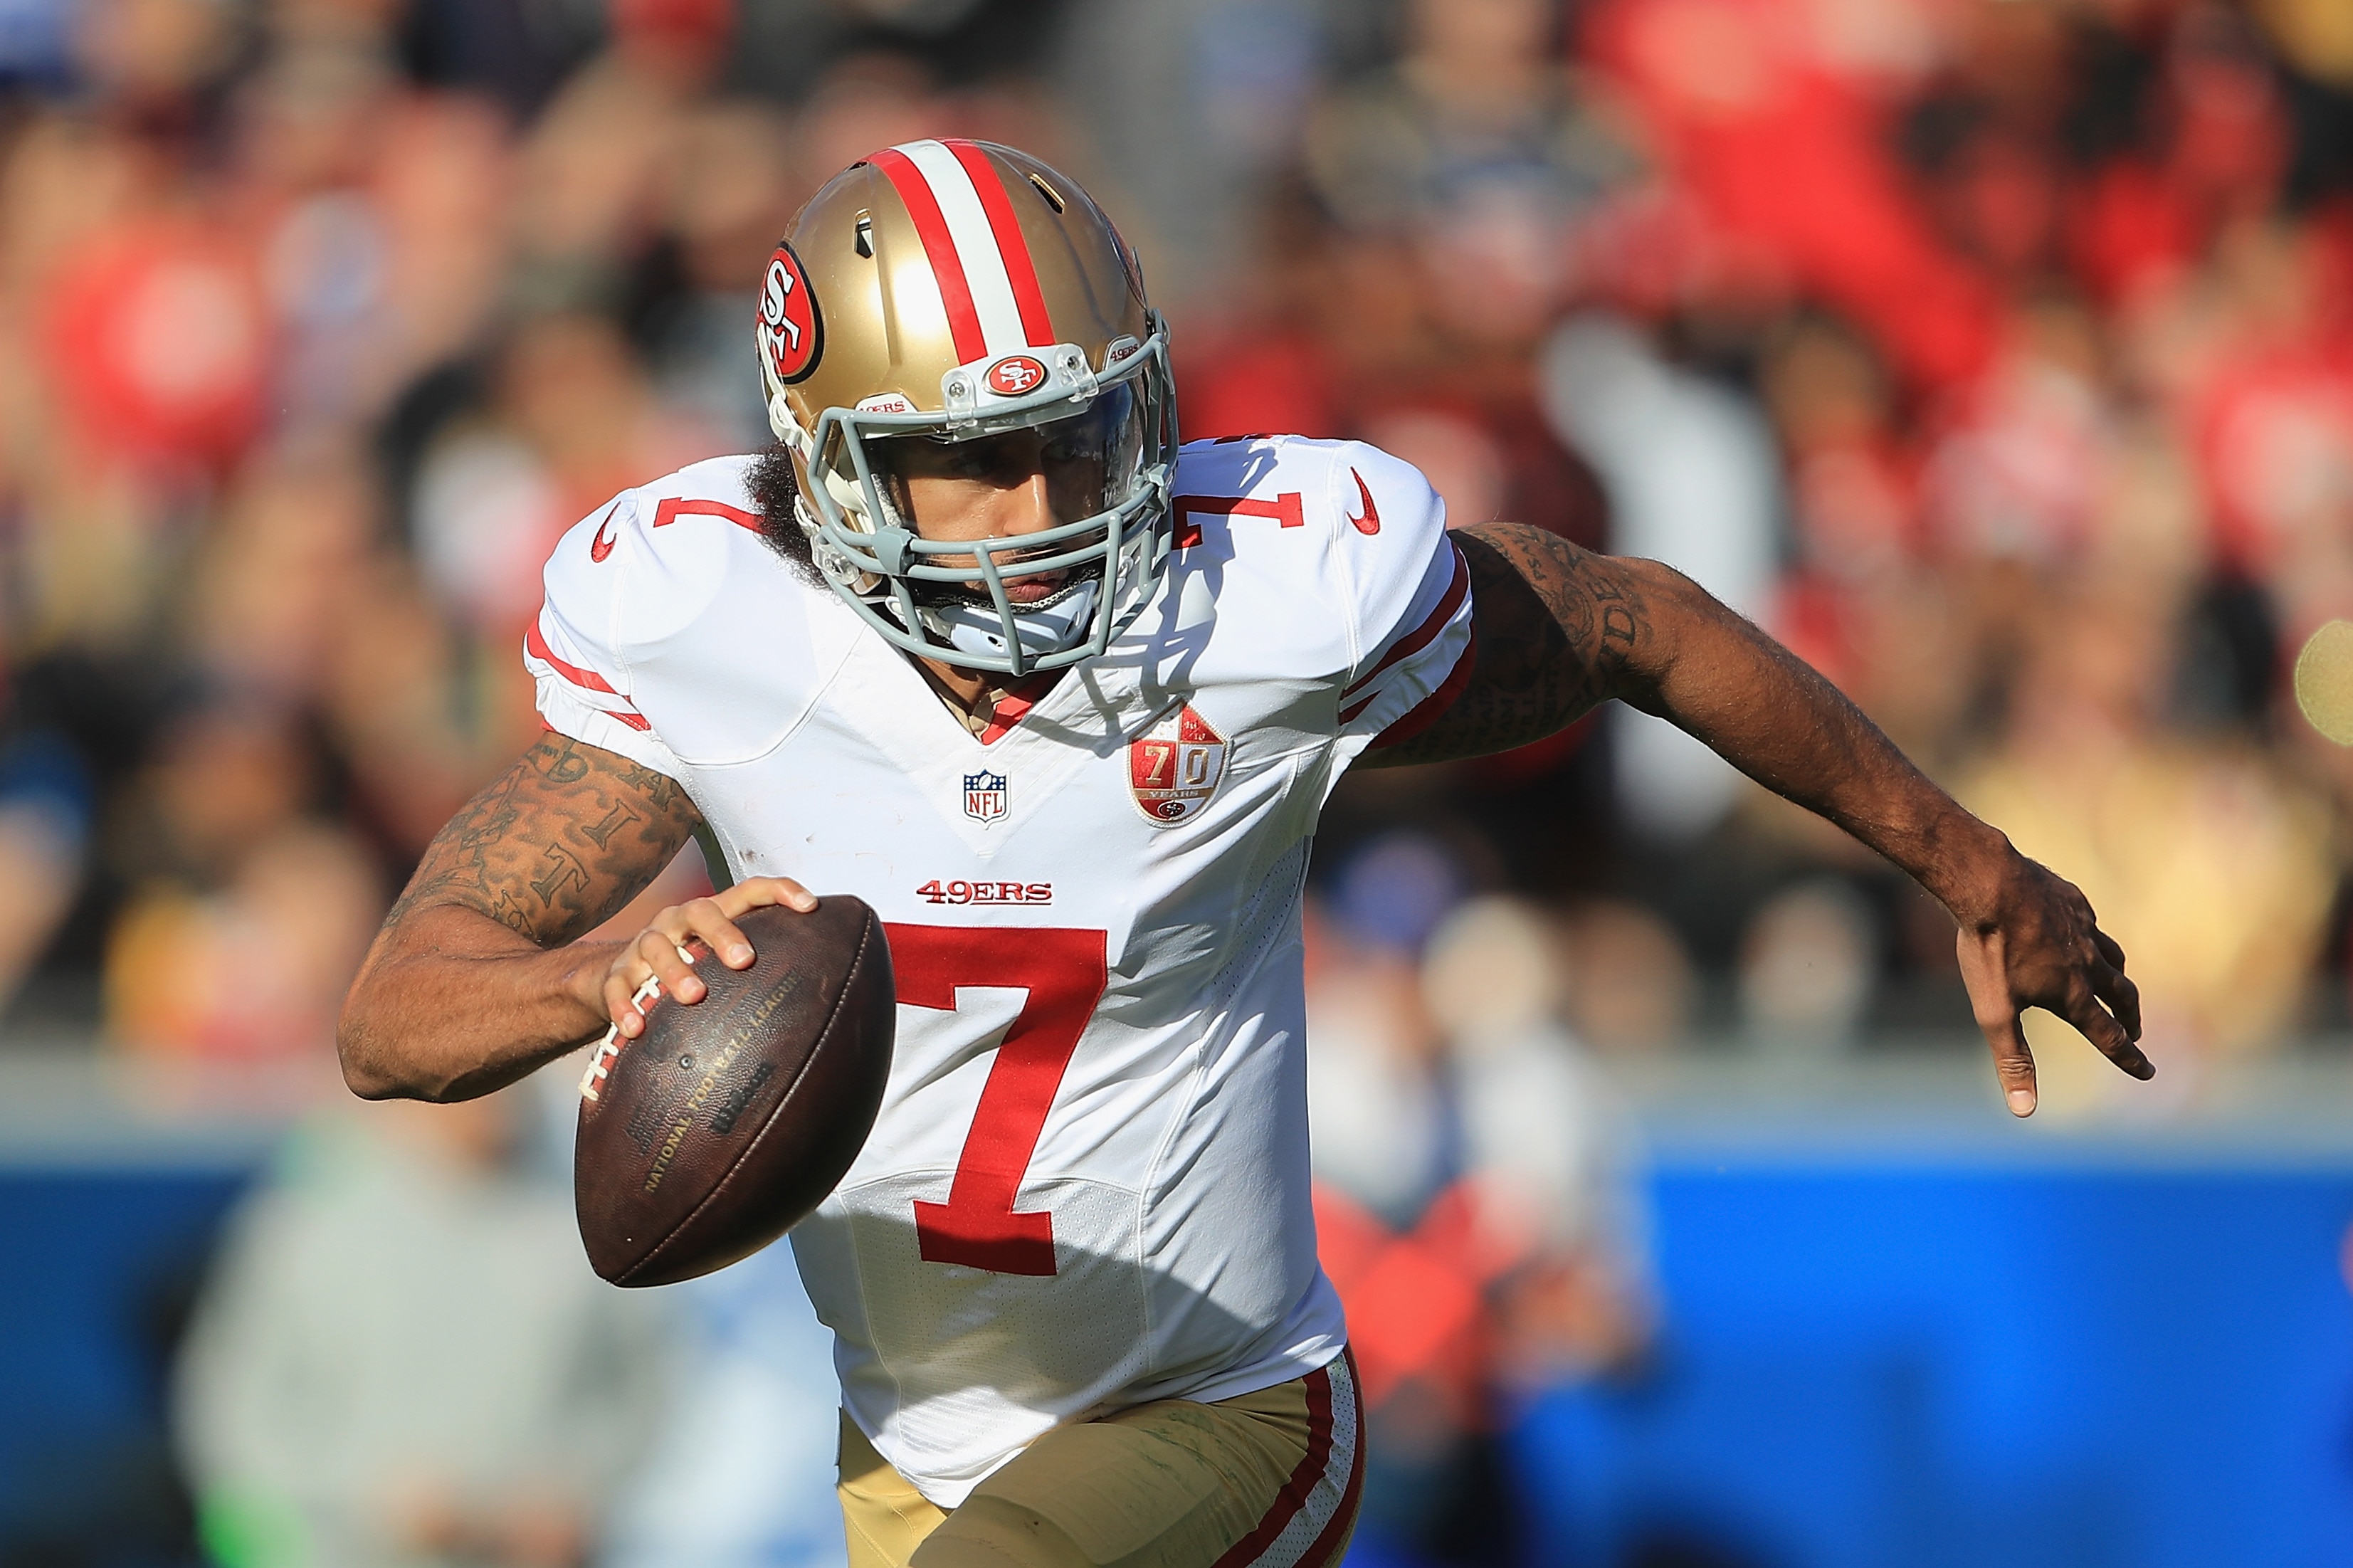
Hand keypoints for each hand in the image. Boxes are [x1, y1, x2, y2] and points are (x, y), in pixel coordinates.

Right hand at [592, 876, 815, 1038]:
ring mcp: (645, 945)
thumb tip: (824, 1002)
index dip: (780, 892)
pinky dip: (625, 1006)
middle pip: (701, 912)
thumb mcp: (717, 959)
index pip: (749, 891)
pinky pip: (617, 986)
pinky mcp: (616, 974)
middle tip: (744, 961)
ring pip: (657, 947)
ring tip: (693, 996)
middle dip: (723, 933)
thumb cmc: (686, 966)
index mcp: (711, 914)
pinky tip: (636, 1028)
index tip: (810, 906)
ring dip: (675, 970)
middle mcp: (678, 921)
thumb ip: (759, 968)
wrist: (613, 975)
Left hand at [1950, 848, 2148, 1116]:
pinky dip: (2094, 938)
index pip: (2109, 1036)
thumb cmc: (1988, 950)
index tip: (2147, 1072)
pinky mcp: (2073, 901)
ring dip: (2118, 978)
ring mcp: (2083, 929)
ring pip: (2113, 958)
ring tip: (2117, 987)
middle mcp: (2087, 963)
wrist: (1988, 882)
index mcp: (2072, 994)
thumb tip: (2025, 1111)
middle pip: (2121, 996)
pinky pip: (2092, 924)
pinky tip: (2082, 935)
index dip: (2128, 1058)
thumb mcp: (1993, 1012)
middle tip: (2135, 1031)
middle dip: (2131, 1018)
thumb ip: (2012, 1060)